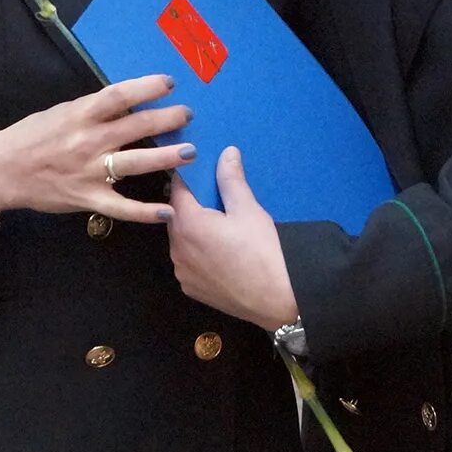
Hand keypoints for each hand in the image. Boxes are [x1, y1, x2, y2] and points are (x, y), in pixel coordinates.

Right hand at [0, 74, 192, 223]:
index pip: (120, 95)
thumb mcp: (62, 112)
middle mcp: (89, 140)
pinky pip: (122, 207)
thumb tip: (128, 102)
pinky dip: (145, 212)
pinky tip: (168, 211)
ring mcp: (90, 171)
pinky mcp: (88, 198)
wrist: (2, 170)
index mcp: (81, 114)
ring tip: (189, 152)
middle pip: (136, 126)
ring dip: (166, 157)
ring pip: (136, 163)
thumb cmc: (32, 136)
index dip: (147, 87)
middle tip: (188, 115)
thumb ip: (93, 109)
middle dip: (167, 119)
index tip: (169, 83)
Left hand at [168, 147, 299, 330]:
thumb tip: (226, 152)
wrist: (275, 300)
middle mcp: (176, 248)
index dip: (189, 177)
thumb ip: (231, 179)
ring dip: (194, 230)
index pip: (178, 189)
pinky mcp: (190, 288)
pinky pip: (188, 261)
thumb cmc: (261, 251)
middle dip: (193, 204)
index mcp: (187, 223)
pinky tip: (220, 252)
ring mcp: (182, 271)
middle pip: (177, 215)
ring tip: (220, 226)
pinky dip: (198, 253)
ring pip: (182, 239)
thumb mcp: (248, 209)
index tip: (201, 170)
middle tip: (217, 198)